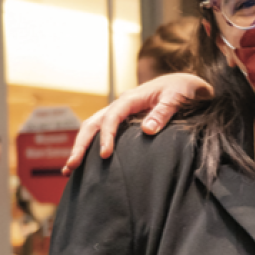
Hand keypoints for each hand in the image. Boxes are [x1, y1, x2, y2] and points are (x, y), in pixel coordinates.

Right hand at [63, 72, 213, 172]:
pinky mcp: (124, 122)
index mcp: (131, 98)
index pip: (112, 117)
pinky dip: (91, 147)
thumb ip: (163, 112)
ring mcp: (120, 113)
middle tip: (72, 166)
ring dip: (81, 147)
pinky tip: (86, 165)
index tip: (105, 155)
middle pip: (93, 123)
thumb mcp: (176, 98)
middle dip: (81, 144)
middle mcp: (121, 105)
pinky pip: (103, 133)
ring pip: (93, 128)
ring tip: (70, 170)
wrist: (185, 83)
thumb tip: (148, 131)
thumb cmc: (182, 89)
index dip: (106, 136)